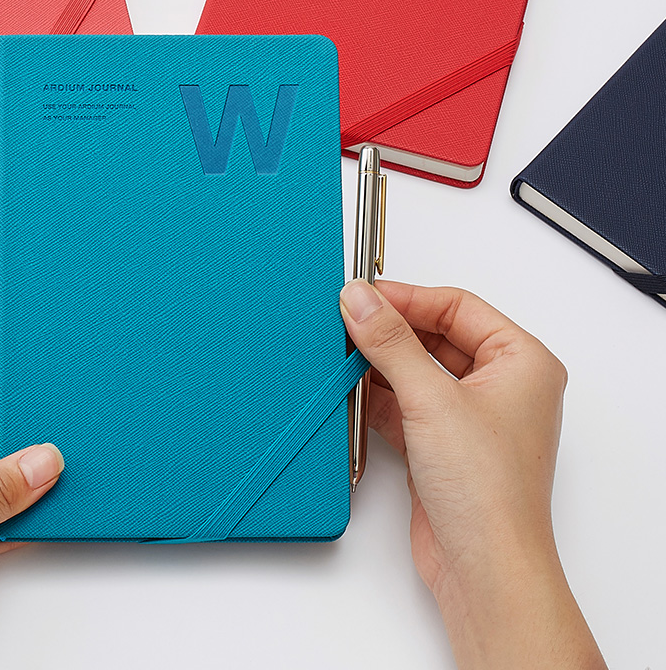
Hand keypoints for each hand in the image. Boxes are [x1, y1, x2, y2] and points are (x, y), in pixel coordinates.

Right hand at [339, 280, 604, 669]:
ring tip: (342, 351)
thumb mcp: (431, 399)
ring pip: (417, 370)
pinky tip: (349, 390)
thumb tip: (361, 300)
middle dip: (391, 331)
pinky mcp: (443, 445)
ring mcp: (471, 417)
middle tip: (348, 320)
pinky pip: (405, 403)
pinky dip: (377, 396)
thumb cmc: (489, 493)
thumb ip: (389, 343)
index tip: (364, 295)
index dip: (408, 297)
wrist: (483, 569)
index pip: (457, 306)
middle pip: (435, 336)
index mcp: (522, 362)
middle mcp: (502, 386)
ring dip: (380, 364)